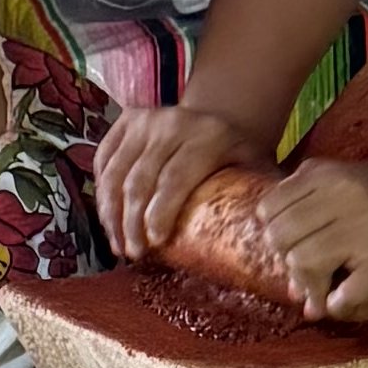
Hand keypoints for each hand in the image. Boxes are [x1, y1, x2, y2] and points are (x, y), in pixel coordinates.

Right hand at [94, 97, 264, 262]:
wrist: (221, 112)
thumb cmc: (239, 154)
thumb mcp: (256, 167)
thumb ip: (261, 198)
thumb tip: (266, 244)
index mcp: (208, 136)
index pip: (175, 179)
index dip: (160, 213)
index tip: (155, 245)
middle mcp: (172, 122)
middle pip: (140, 180)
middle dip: (132, 222)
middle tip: (134, 254)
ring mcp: (145, 119)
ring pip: (115, 172)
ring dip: (111, 214)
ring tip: (118, 245)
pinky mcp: (126, 120)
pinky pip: (104, 160)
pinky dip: (101, 192)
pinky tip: (109, 220)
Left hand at [234, 156, 367, 321]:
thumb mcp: (355, 188)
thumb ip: (313, 212)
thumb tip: (284, 274)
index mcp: (332, 173)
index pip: (269, 207)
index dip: (274, 231)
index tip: (295, 244)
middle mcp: (345, 195)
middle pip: (280, 237)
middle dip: (288, 261)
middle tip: (312, 272)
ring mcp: (365, 229)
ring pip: (302, 264)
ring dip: (312, 286)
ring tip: (329, 289)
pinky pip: (340, 295)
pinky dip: (339, 304)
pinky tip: (348, 298)